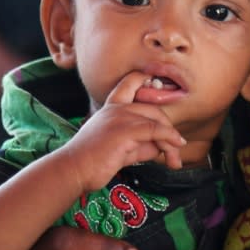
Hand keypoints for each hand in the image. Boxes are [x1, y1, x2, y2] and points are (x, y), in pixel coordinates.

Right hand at [55, 71, 185, 192]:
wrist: (74, 171)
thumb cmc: (95, 162)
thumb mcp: (123, 149)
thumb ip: (142, 143)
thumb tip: (164, 146)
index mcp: (111, 108)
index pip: (129, 83)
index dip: (144, 78)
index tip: (158, 80)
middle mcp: (116, 108)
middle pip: (153, 109)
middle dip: (168, 129)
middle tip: (176, 150)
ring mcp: (119, 117)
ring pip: (156, 121)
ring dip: (170, 142)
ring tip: (174, 161)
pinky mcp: (124, 130)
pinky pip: (155, 130)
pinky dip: (169, 140)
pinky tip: (174, 152)